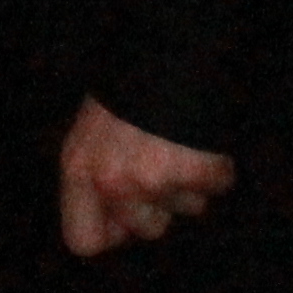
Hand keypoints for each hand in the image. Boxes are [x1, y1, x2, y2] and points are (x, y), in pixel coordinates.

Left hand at [57, 96, 233, 256]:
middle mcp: (112, 182)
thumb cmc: (124, 92)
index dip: (109, 233)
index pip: (83, 241)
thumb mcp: (89, 133)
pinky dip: (215, 167)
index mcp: (78, 170)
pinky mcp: (196, 171)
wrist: (163, 51)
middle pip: (146, 230)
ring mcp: (156, 179)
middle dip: (158, 205)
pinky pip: (215, 187)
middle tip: (156, 160)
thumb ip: (93, 181)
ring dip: (188, 183)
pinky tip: (199, 139)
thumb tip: (113, 229)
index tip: (123, 218)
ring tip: (175, 142)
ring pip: (186, 209)